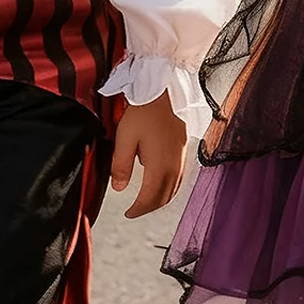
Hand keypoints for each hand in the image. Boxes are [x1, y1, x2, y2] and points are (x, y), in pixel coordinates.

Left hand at [110, 96, 187, 218]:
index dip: (138, 210)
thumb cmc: (143, 111)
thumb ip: (120, 165)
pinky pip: (180, 177)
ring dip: (161, 198)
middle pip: (165, 197)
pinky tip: (161, 181)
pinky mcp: (184, 149)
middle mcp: (175, 165)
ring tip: (147, 200)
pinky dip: (170, 186)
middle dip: (149, 207)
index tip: (128, 213)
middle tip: (135, 210)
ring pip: (174, 188)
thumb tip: (119, 188)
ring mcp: (182, 157)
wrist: (162, 90)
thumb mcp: (124, 138)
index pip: (150, 198)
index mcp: (160, 166)